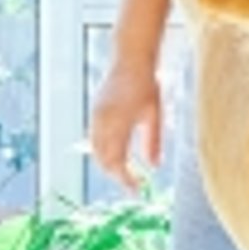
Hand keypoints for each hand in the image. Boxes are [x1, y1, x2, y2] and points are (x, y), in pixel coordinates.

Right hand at [90, 55, 165, 190]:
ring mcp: (96, 116)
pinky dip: (102, 151)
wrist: (131, 59)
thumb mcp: (154, 114)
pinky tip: (114, 155)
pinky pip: (93, 139)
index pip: (118, 161)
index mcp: (119, 123)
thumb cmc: (147, 85)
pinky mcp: (95, 112)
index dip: (125, 179)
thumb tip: (155, 167)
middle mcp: (103, 121)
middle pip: (103, 159)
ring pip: (95, 150)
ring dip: (107, 164)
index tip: (136, 189)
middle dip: (115, 174)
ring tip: (123, 172)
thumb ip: (153, 141)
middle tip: (131, 184)